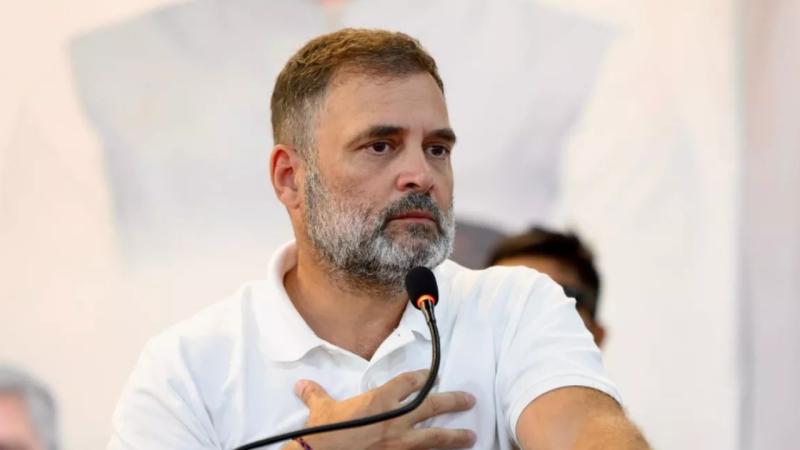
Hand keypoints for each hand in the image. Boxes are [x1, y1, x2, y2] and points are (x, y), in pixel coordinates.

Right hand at [288, 369, 475, 449]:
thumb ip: (316, 395)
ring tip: (471, 436)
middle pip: (431, 406)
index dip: (423, 377)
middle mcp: (394, 419)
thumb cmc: (323, 433)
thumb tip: (302, 385)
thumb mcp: (320, 410)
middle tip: (469, 400)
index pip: (408, 383)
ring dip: (455, 436)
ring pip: (435, 437)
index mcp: (379, 400)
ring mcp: (399, 443)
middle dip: (452, 402)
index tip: (432, 376)